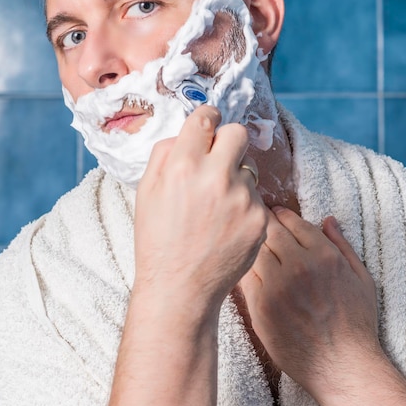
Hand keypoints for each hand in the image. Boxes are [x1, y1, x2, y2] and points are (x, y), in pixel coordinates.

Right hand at [133, 105, 267, 319]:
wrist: (179, 288)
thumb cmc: (158, 238)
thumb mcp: (146, 190)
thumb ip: (165, 153)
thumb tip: (186, 133)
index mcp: (183, 165)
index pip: (206, 118)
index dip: (207, 118)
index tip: (209, 123)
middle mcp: (215, 177)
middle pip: (237, 133)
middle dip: (228, 141)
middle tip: (220, 158)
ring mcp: (242, 198)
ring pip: (249, 167)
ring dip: (236, 178)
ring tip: (217, 205)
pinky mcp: (259, 219)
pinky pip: (256, 197)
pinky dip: (244, 206)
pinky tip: (227, 225)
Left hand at [240, 207, 379, 403]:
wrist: (342, 367)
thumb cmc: (355, 324)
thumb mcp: (361, 278)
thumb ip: (342, 245)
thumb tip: (328, 220)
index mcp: (324, 256)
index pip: (294, 222)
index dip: (282, 214)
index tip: (276, 212)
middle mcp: (299, 266)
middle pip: (270, 231)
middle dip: (262, 221)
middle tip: (255, 217)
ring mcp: (277, 286)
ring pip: (254, 251)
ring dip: (250, 244)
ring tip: (246, 240)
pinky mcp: (260, 306)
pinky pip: (245, 277)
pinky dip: (243, 269)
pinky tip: (243, 267)